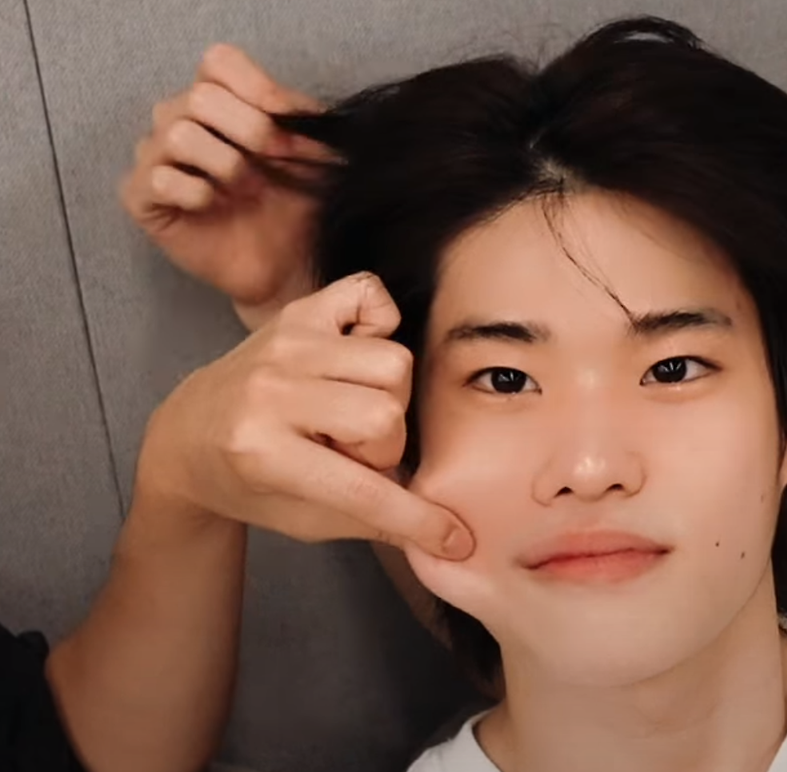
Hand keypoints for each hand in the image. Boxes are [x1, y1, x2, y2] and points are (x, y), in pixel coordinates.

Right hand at [120, 43, 326, 330]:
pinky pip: (162, 180)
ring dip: (229, 166)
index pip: (219, 62)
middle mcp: (176, 118)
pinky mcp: (141, 198)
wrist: (284, 267)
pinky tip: (218, 208)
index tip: (298, 126)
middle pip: (201, 96)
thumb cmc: (292, 207)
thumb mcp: (309, 156)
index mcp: (215, 98)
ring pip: (179, 134)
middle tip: (282, 166)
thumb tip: (311, 111)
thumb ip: (301, 121)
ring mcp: (154, 157)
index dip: (261, 91)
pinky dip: (199, 194)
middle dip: (255, 132)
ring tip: (250, 193)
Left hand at [134, 272, 474, 558]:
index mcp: (263, 453)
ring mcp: (285, 343)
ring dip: (384, 395)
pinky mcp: (296, 312)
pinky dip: (379, 323)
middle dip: (383, 444)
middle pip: (387, 411)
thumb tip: (446, 538)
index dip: (418, 519)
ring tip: (347, 413)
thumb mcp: (302, 521)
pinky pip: (370, 294)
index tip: (453, 538)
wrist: (187, 434)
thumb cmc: (248, 482)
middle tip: (351, 454)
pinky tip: (353, 358)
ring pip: (391, 360)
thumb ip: (374, 526)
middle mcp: (270, 390)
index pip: (364, 490)